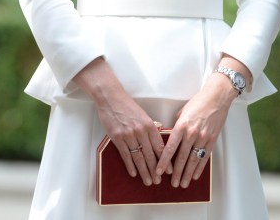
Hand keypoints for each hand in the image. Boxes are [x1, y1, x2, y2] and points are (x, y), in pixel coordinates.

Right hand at [73, 58, 164, 185]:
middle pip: (150, 155)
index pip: (160, 147)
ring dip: (144, 171)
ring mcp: (129, 135)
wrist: (111, 98)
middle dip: (155, 170)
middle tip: (158, 181)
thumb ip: (150, 128)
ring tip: (148, 181)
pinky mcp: (117, 138)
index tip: (169, 171)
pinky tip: (134, 173)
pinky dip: (130, 165)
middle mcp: (141, 131)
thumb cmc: (127, 105)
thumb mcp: (143, 115)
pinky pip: (126, 155)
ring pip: (138, 158)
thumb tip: (156, 143)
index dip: (165, 161)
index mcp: (150, 125)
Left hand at [156, 61, 242, 187]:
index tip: (159, 171)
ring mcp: (203, 138)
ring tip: (182, 183)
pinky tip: (195, 175)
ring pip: (193, 160)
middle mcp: (191, 134)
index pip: (170, 148)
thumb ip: (176, 125)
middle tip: (172, 183)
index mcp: (181, 126)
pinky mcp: (212, 140)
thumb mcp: (182, 111)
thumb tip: (170, 135)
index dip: (164, 161)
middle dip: (176, 172)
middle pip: (182, 158)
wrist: (217, 98)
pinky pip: (204, 157)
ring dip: (187, 174)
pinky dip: (200, 168)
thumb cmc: (198, 102)